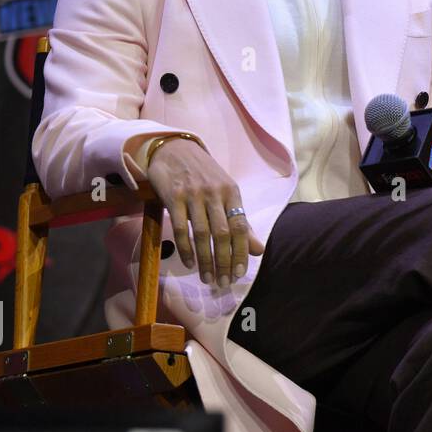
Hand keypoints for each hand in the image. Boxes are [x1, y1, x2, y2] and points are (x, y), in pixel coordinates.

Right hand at [145, 138, 263, 288]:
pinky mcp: (173, 197)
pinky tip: (189, 262)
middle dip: (224, 261)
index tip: (239, 273)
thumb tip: (258, 251)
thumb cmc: (204, 175)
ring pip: (202, 233)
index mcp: (231, 192)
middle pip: (222, 233)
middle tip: (222, 282)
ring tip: (207, 278)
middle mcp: (214, 193)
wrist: (174, 149)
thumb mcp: (226, 194)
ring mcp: (193, 195)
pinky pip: (180, 227)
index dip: (241, 251)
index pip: (241, 226)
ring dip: (205, 259)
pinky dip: (185, 248)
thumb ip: (241, 222)